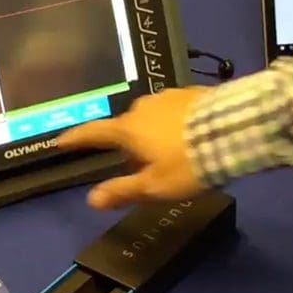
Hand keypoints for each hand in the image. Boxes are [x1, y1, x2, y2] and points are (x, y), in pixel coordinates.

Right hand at [56, 87, 210, 209]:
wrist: (231, 130)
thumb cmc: (187, 163)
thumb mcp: (155, 186)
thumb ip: (122, 190)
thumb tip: (92, 199)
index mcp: (128, 129)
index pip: (93, 133)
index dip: (76, 138)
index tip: (62, 140)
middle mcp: (143, 107)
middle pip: (127, 127)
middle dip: (130, 146)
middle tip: (144, 168)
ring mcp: (168, 97)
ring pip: (152, 118)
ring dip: (154, 133)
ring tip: (173, 154)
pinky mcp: (191, 93)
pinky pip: (174, 111)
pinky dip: (175, 124)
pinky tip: (190, 137)